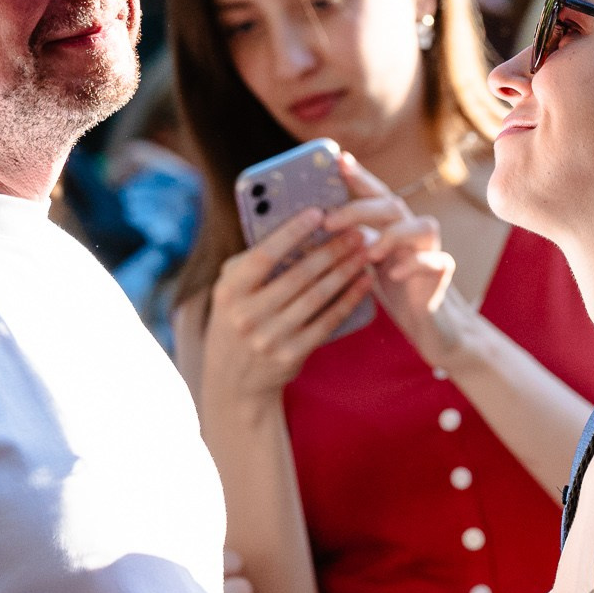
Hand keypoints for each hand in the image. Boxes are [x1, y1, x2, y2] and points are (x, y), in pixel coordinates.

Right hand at [201, 207, 374, 405]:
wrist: (233, 380)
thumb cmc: (237, 318)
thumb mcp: (231, 290)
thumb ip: (253, 261)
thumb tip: (294, 228)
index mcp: (229, 291)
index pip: (264, 255)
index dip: (292, 232)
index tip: (318, 213)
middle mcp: (247, 315)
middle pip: (299, 276)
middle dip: (332, 251)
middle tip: (356, 231)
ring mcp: (270, 337)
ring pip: (317, 297)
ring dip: (346, 272)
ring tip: (364, 252)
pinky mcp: (291, 355)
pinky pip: (327, 322)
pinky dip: (349, 300)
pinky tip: (364, 283)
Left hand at [333, 154, 474, 371]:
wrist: (427, 324)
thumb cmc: (390, 291)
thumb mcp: (364, 263)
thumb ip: (346, 244)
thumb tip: (304, 231)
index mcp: (390, 225)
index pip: (374, 193)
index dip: (358, 174)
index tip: (338, 158)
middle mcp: (412, 231)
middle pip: (393, 205)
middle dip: (360, 209)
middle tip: (329, 222)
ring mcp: (431, 250)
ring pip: (423, 226)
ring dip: (394, 236)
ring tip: (370, 253)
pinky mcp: (443, 273)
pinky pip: (437, 260)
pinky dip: (415, 264)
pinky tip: (395, 276)